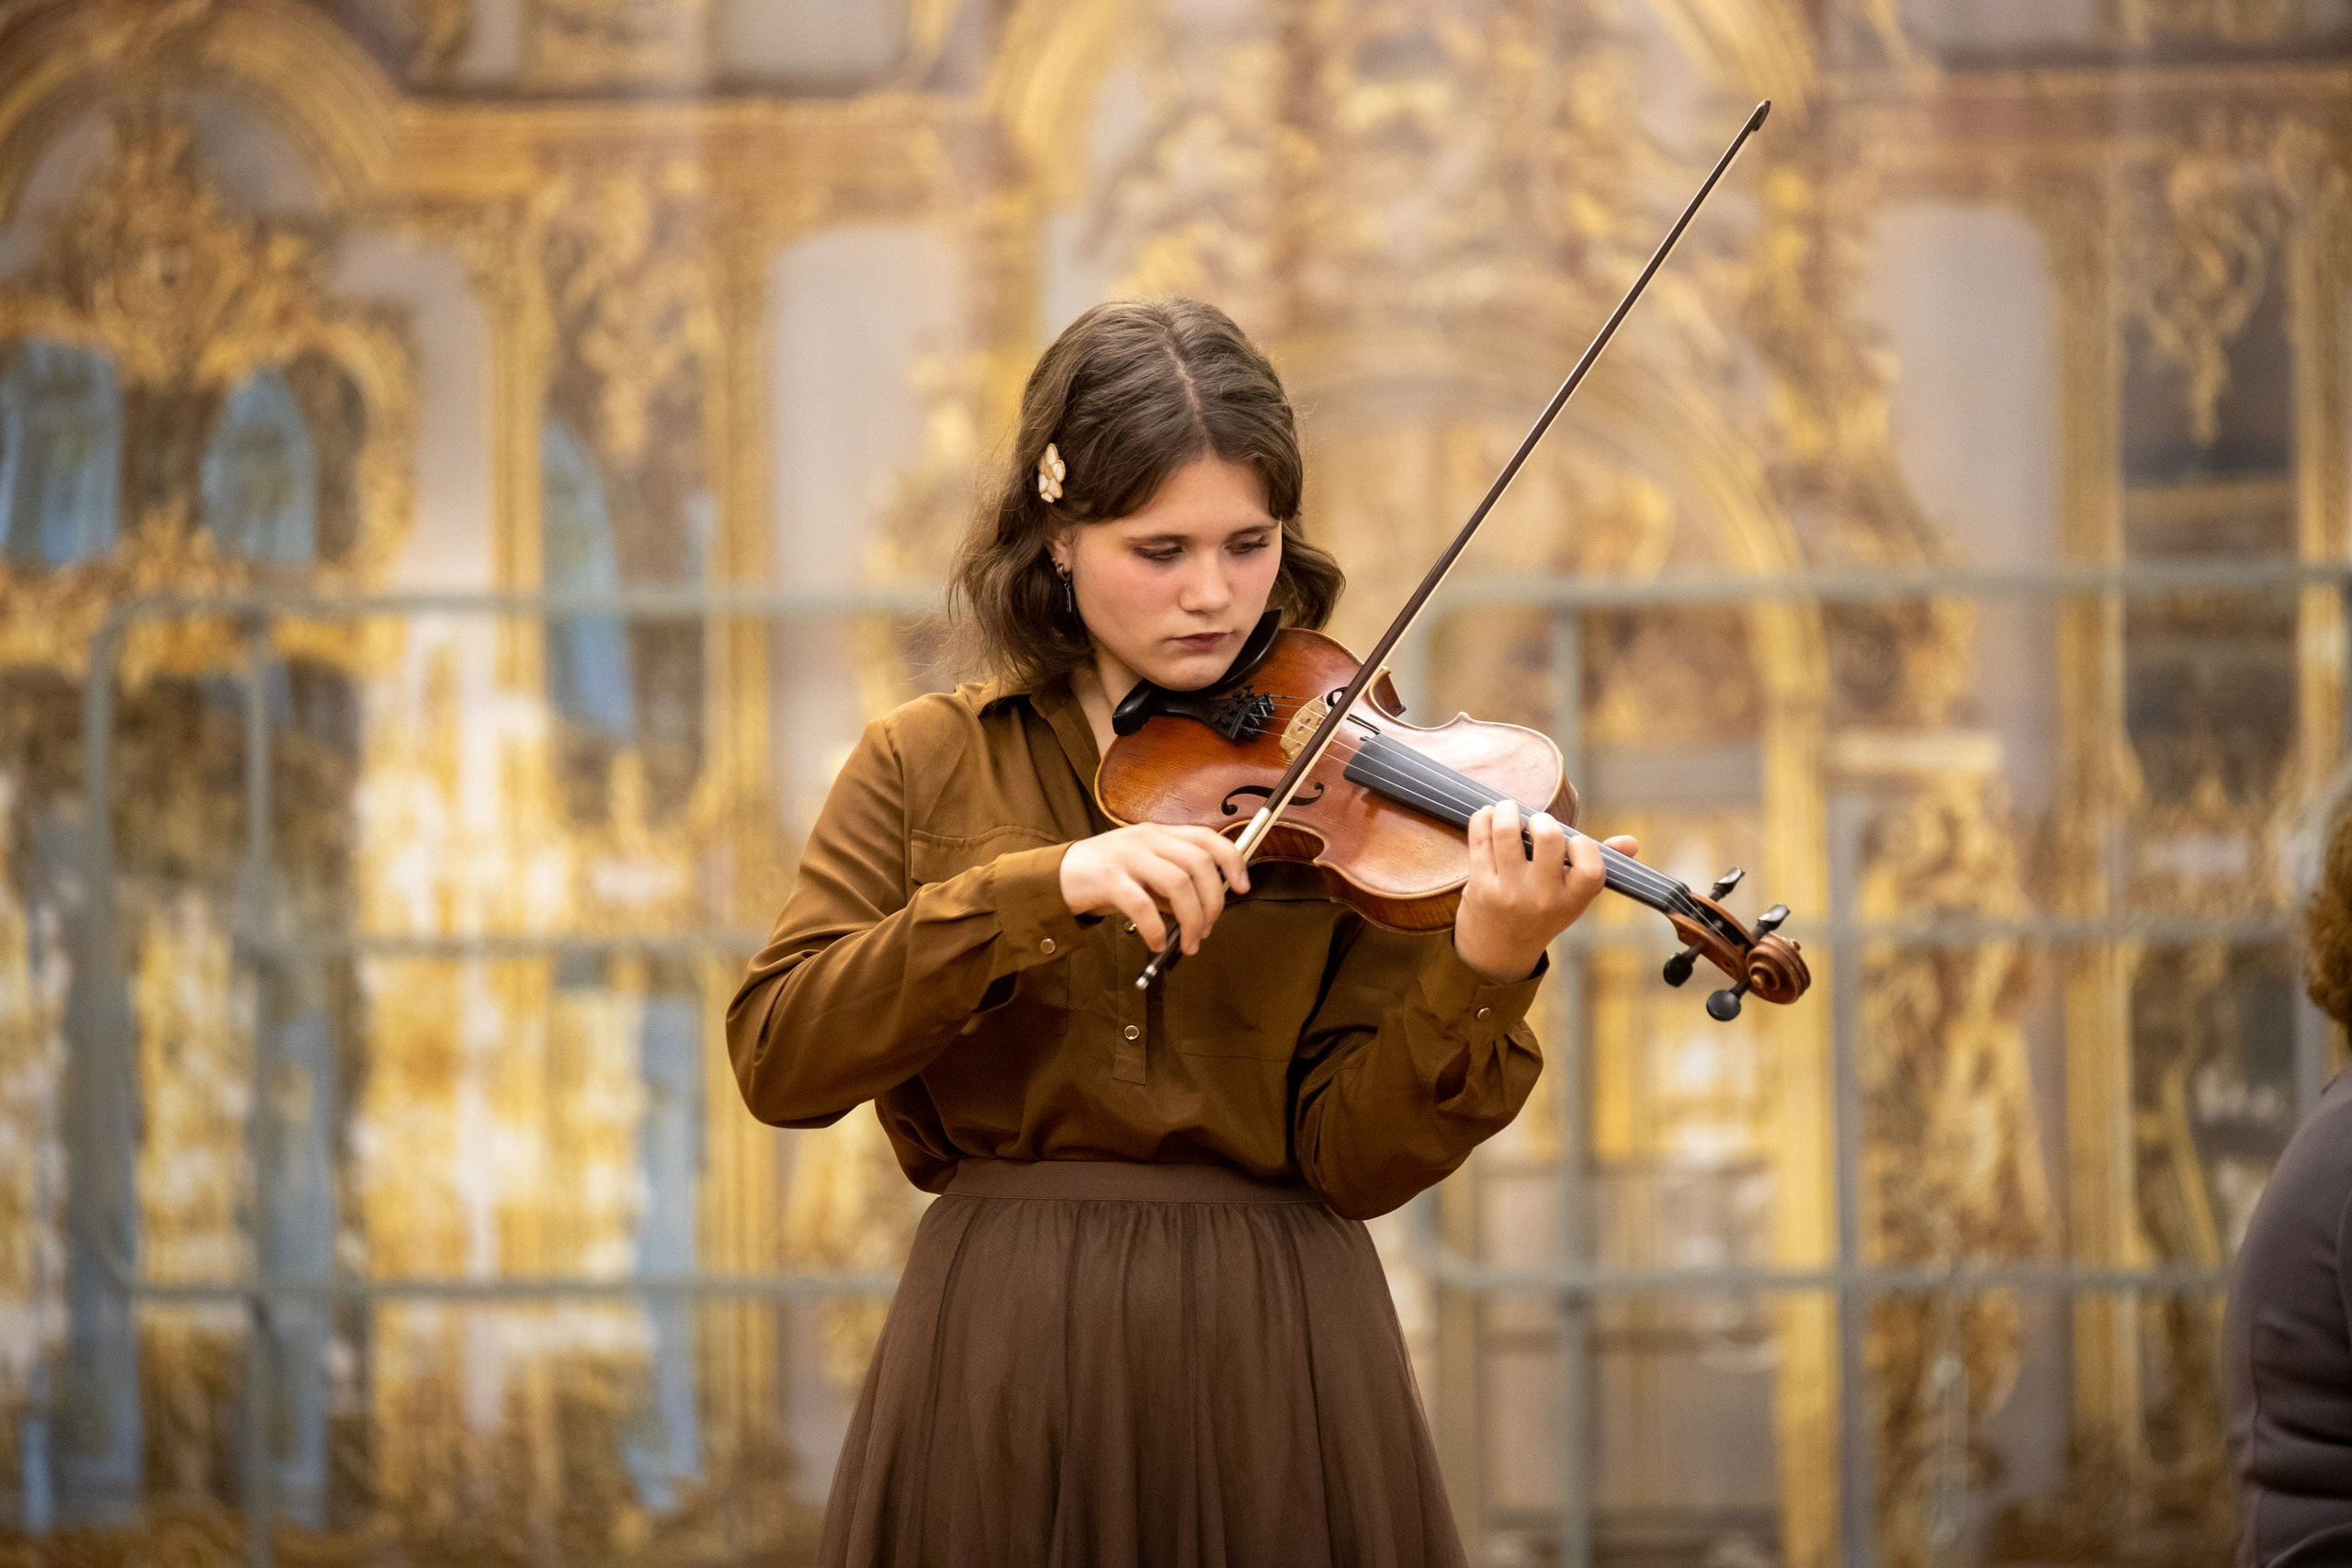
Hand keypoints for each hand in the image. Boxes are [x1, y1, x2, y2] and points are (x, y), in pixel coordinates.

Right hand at [1059, 823, 1251, 955]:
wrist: (1057, 876)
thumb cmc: (1107, 876)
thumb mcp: (1145, 871)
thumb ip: (1173, 884)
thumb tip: (1204, 912)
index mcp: (1160, 834)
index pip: (1207, 838)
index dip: (1232, 861)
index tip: (1242, 888)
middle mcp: (1147, 839)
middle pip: (1198, 864)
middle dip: (1212, 902)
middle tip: (1207, 929)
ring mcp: (1127, 856)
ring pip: (1177, 883)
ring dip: (1191, 919)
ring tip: (1188, 942)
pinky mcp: (1107, 878)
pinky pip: (1142, 905)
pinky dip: (1156, 929)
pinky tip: (1157, 943)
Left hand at [1452, 799, 1638, 981]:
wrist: (1500, 950)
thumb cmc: (1543, 911)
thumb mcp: (1574, 897)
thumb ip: (1599, 865)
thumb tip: (1632, 842)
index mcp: (1572, 901)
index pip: (1590, 869)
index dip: (1583, 845)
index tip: (1572, 841)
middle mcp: (1542, 898)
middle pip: (1548, 838)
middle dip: (1542, 819)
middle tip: (1536, 823)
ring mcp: (1508, 892)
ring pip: (1507, 832)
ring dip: (1507, 810)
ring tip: (1509, 810)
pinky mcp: (1480, 885)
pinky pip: (1481, 838)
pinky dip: (1484, 818)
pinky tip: (1489, 817)